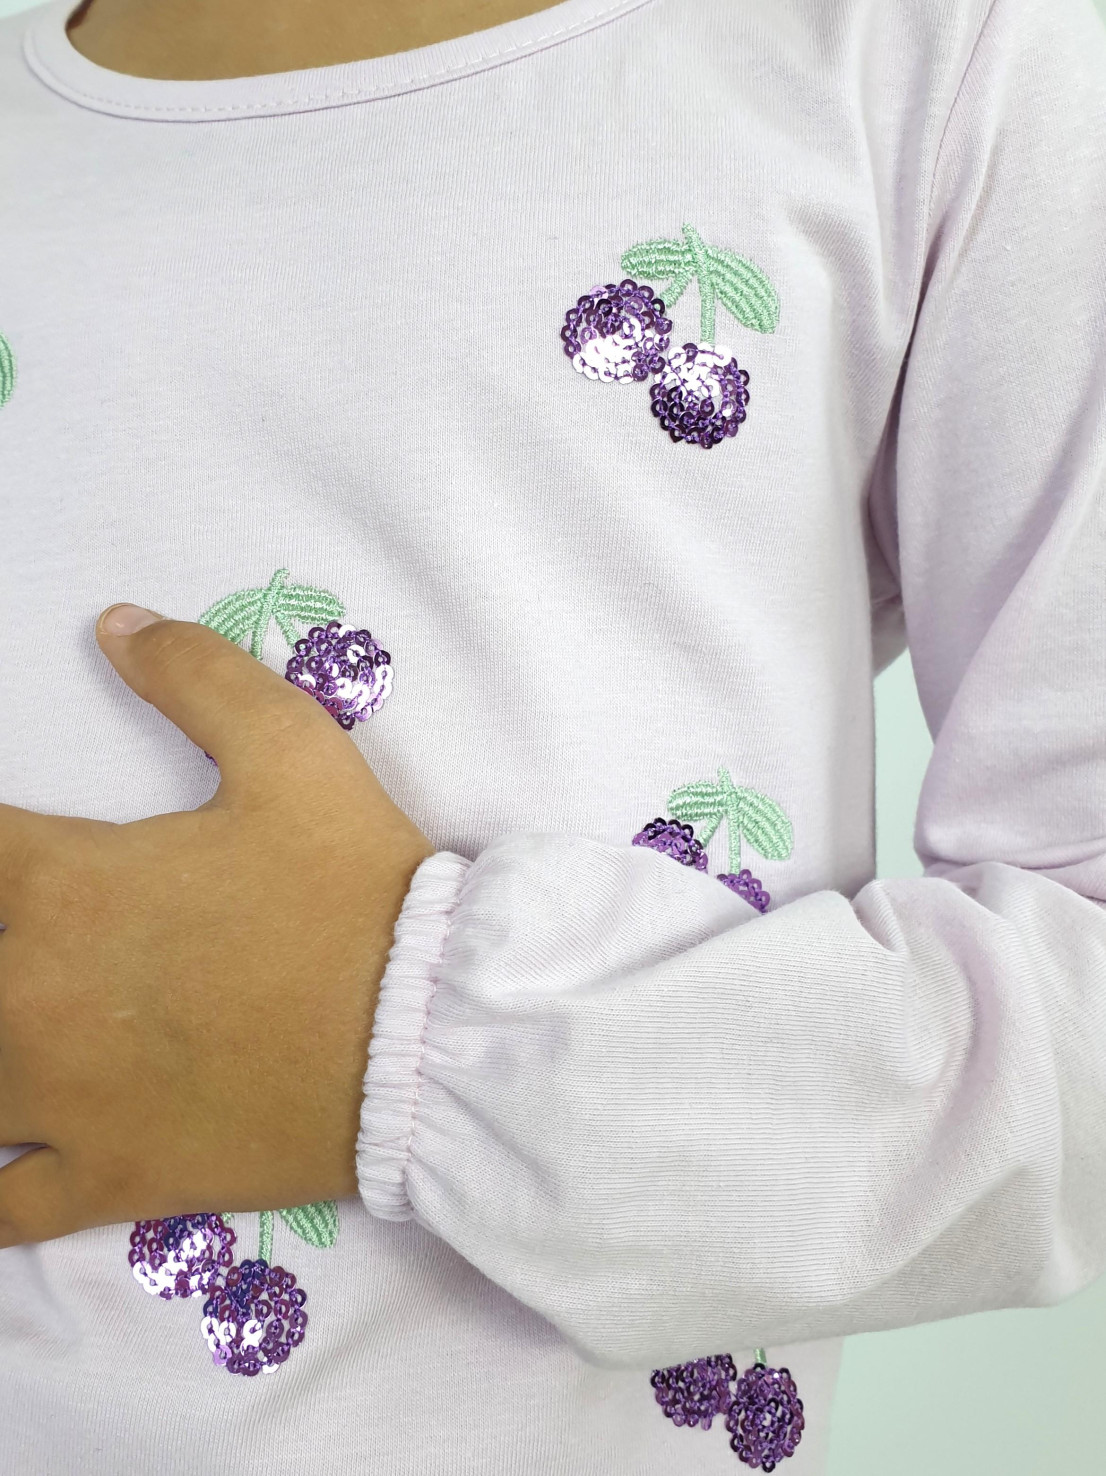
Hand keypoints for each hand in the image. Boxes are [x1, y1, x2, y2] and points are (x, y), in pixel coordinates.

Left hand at [0, 605, 436, 1247]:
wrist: (428, 1031)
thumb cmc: (353, 887)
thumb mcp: (294, 749)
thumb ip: (196, 675)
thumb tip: (113, 622)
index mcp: (61, 881)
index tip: (1, 856)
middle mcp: (30, 993)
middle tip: (17, 944)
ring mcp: (62, 1101)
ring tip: (11, 1035)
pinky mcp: (109, 1178)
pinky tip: (1, 1160)